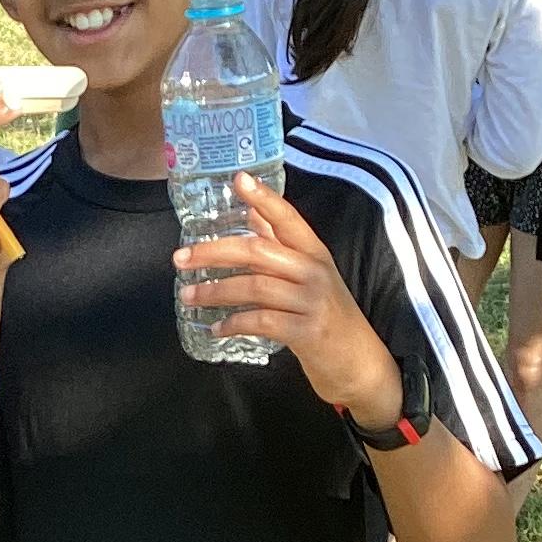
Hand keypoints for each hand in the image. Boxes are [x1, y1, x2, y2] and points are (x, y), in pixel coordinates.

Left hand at [174, 175, 404, 422]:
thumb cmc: (328, 315)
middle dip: (214, 252)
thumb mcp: (309, 276)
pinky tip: (216, 328)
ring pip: (254, 286)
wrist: (360, 362)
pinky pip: (261, 322)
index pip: (288, 218)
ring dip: (215, 292)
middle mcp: (314, 271)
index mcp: (314, 253)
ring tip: (188, 297)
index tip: (238, 179)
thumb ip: (281, 245)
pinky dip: (234, 323)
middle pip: (258, 250)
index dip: (264, 198)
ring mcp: (312, 301)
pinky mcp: (307, 332)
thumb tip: (251, 210)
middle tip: (180, 258)